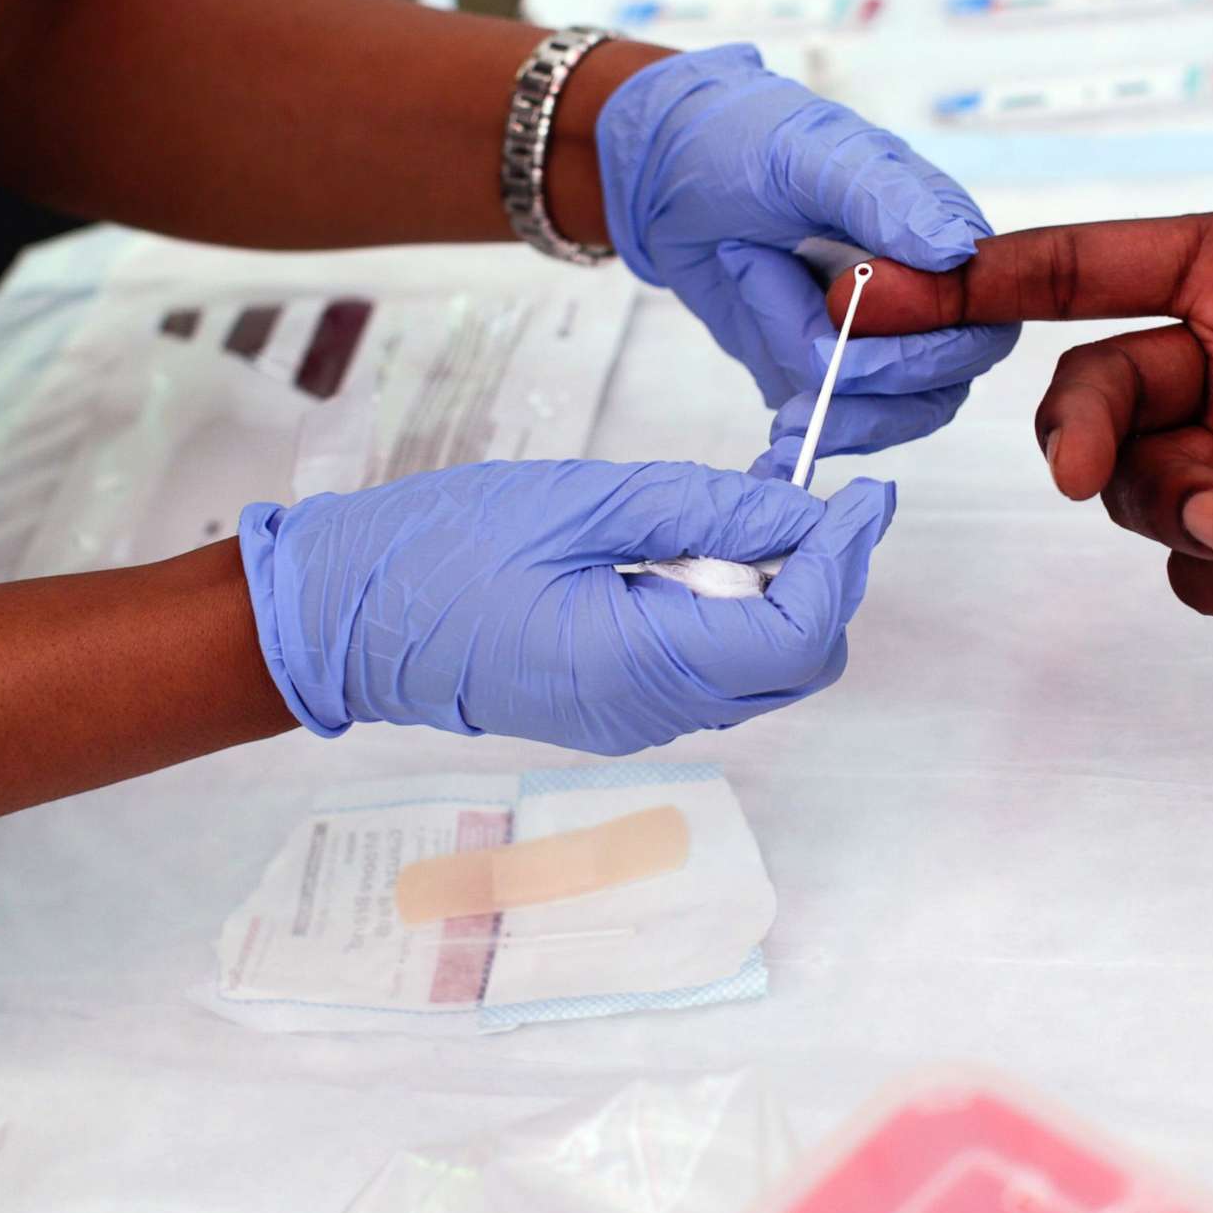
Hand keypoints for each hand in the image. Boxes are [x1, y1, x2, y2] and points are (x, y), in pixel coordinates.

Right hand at [238, 460, 895, 753]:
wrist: (347, 615)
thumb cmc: (445, 549)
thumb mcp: (586, 503)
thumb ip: (707, 512)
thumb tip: (809, 517)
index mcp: (641, 668)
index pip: (798, 633)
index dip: (846, 562)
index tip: (866, 493)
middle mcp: (650, 714)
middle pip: (796, 660)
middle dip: (815, 575)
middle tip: (784, 492)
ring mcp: (634, 720)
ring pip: (759, 665)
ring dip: (767, 587)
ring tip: (722, 508)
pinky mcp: (617, 706)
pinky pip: (708, 663)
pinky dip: (724, 603)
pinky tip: (685, 546)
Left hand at [597, 45, 1019, 476]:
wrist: (663, 173)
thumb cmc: (744, 141)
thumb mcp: (811, 155)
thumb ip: (886, 199)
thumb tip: (956, 250)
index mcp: (938, 235)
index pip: (982, 319)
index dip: (935, 343)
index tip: (861, 326)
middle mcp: (918, 296)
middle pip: (941, 381)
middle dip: (870, 375)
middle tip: (807, 346)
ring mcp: (873, 342)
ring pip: (890, 414)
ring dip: (824, 393)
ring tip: (758, 301)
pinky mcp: (824, 375)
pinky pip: (838, 426)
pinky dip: (808, 434)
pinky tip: (776, 437)